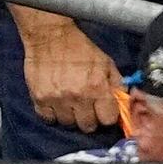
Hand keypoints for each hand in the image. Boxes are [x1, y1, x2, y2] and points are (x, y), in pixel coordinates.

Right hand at [18, 5, 126, 133]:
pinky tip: (57, 104)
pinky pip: (48, 119)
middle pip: (87, 126)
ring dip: (71, 116)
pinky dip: (53, 114)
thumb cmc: (81, 49)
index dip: (108, 117)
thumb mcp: (106, 63)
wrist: (51, 37)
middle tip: (88, 108)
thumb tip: (123, 104)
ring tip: (71, 104)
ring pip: (67, 124)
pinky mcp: (39, 99)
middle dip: (90, 119)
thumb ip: (116, 84)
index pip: (108, 119)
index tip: (105, 112)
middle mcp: (77, 97)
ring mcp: (56, 99)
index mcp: (97, 87)